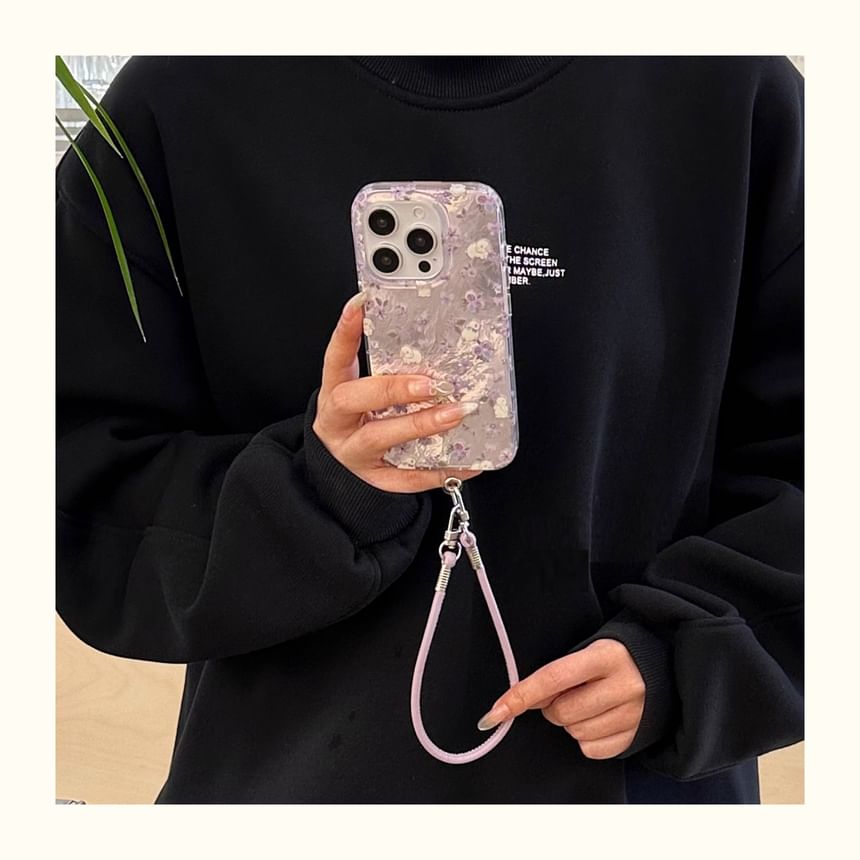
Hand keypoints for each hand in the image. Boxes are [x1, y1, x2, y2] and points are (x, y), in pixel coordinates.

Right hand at [312, 292, 483, 492]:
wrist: (341, 470)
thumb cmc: (360, 420)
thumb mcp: (362, 392)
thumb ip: (386, 371)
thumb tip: (431, 342)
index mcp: (335, 392)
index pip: (336, 357)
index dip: (346, 331)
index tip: (362, 303)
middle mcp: (339, 422)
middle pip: (355, 400)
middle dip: (393, 389)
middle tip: (430, 383)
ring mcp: (354, 452)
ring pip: (380, 437)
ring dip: (419, 424)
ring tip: (454, 413)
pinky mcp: (374, 479)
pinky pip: (405, 477)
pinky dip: (436, 469)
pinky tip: (466, 461)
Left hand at [477, 639, 645, 758]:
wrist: (663, 667)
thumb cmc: (613, 658)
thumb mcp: (588, 651)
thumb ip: (557, 673)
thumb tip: (520, 700)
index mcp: (605, 656)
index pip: (552, 678)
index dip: (521, 696)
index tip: (495, 713)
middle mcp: (623, 685)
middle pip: (562, 712)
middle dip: (553, 707)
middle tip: (567, 693)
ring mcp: (633, 713)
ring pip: (575, 733)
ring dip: (570, 722)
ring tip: (588, 703)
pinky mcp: (636, 736)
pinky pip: (592, 750)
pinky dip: (586, 739)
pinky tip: (598, 719)